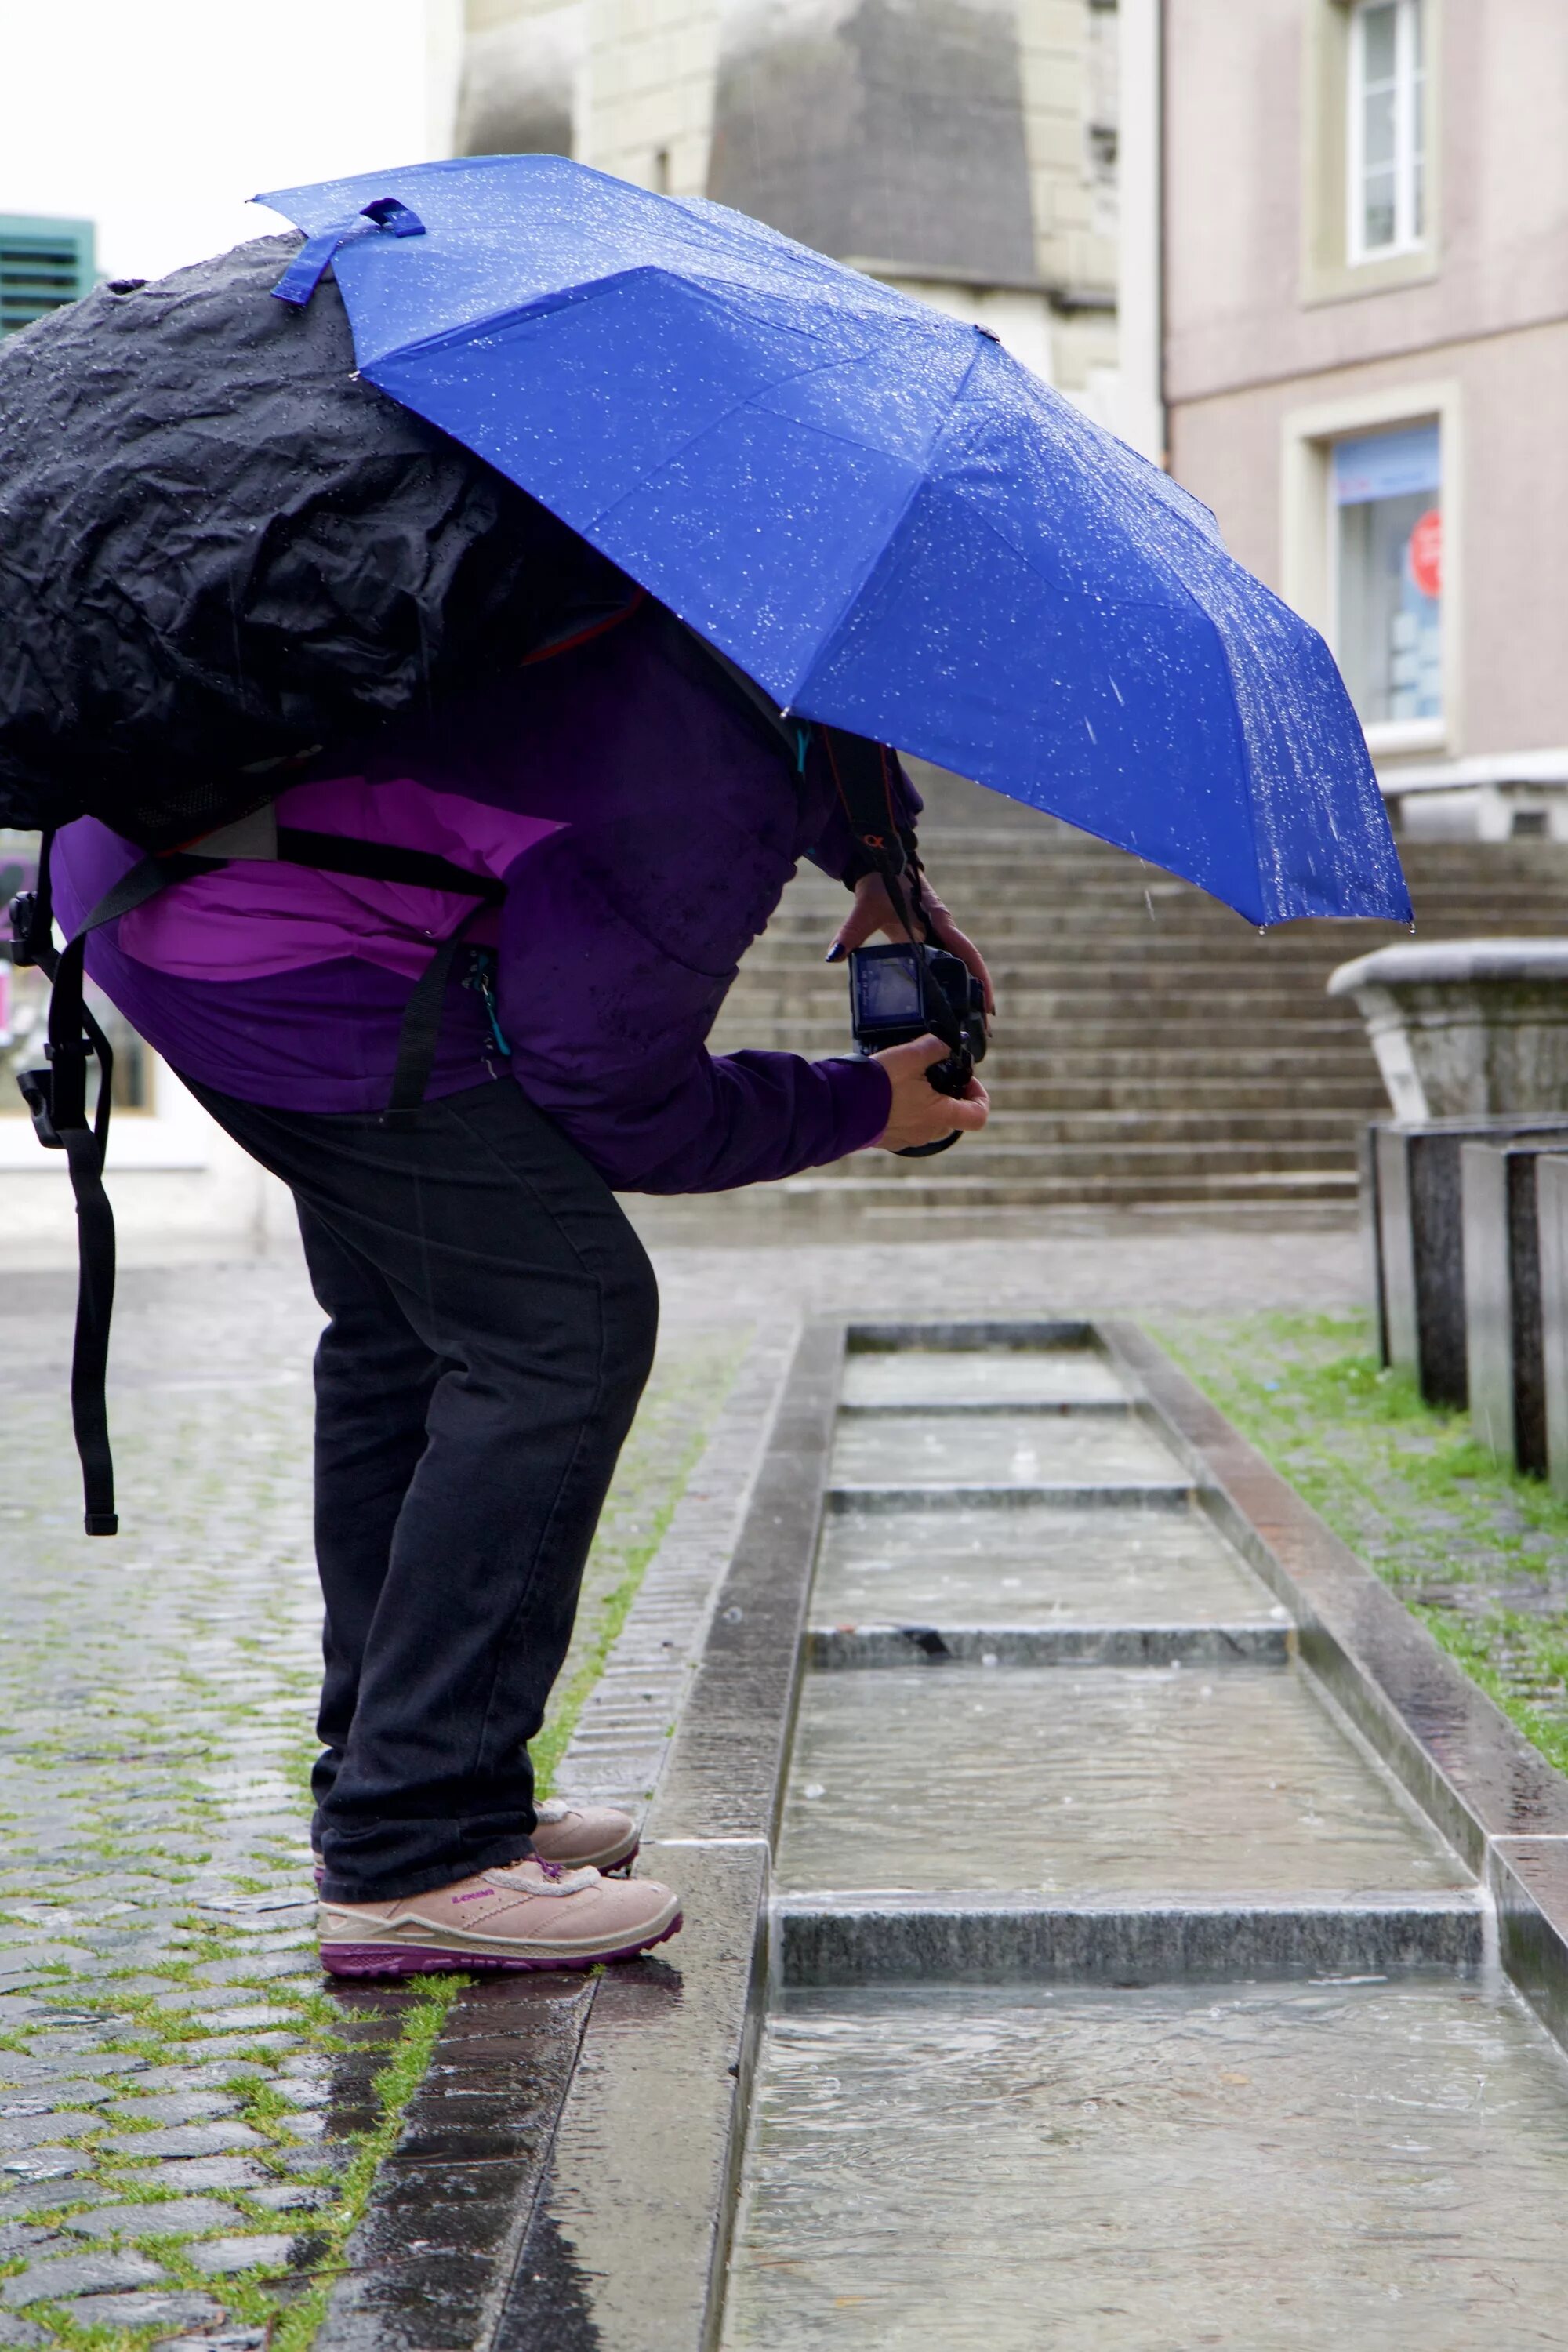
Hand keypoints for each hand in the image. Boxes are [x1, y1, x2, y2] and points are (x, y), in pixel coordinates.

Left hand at [827, 870, 994, 1015]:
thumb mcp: (865, 908)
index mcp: (938, 921)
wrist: (882, 861)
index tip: (988, 1005)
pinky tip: (949, 1004)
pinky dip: (951, 981)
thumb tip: (833, 956)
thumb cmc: (878, 882)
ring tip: (973, 1023)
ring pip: (959, 965)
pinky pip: (945, 961)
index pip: (967, 954)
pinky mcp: (929, 936)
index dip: (980, 979)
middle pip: (969, 965)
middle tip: (985, 1028)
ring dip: (968, 990)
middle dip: (979, 994)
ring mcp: (939, 933)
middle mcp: (944, 928)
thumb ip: (851, 933)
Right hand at [871, 1035, 989, 1152]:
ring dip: (927, 1105)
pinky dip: (906, 1113)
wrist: (840, 1107)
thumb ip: (934, 1047)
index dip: (979, 1096)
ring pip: (930, 1124)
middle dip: (950, 1097)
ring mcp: (908, 1140)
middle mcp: (927, 1132)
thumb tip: (947, 1043)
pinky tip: (890, 1095)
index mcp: (940, 1115)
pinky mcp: (889, 1141)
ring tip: (910, 1083)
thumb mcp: (910, 1056)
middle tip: (936, 1076)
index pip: (978, 1115)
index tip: (966, 1080)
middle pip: (954, 1118)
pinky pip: (907, 1128)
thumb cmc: (878, 1084)